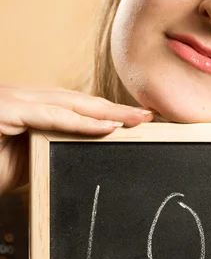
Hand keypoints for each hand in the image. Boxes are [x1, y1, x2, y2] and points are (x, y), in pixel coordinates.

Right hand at [0, 83, 153, 194]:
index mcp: (28, 107)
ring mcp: (13, 100)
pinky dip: (80, 121)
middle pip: (77, 100)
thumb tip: (82, 150)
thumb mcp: (25, 161)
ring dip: (106, 111)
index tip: (135, 119)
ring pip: (68, 103)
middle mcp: (22, 98)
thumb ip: (51, 149)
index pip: (73, 106)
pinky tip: (107, 126)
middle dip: (114, 108)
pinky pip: (50, 116)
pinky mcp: (6, 109)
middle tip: (148, 115)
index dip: (104, 111)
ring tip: (137, 120)